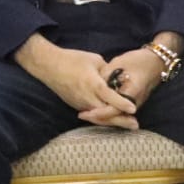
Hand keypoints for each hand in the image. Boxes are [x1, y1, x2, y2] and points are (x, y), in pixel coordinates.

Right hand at [14, 34, 137, 128]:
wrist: (48, 65)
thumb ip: (107, 71)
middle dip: (120, 119)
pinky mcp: (75, 105)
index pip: (109, 96)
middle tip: (135, 124)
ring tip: (128, 124)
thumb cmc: (72, 59)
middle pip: (105, 113)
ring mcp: (79, 102)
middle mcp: (86, 96)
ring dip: (113, 121)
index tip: (133, 109)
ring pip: (98, 116)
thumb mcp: (94, 59)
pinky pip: (91, 114)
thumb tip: (116, 78)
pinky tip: (112, 119)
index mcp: (92, 83)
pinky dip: (102, 118)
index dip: (121, 103)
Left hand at [92, 48, 163, 120]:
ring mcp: (135, 103)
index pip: (114, 109)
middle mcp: (135, 102)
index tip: (86, 112)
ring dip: (102, 115)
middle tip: (81, 115)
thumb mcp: (119, 64)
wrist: (156, 61)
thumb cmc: (138, 61)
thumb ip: (105, 75)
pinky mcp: (133, 101)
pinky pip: (120, 110)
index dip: (99, 112)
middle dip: (98, 117)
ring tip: (85, 113)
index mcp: (132, 93)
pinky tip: (95, 108)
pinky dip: (108, 110)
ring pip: (117, 114)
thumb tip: (92, 84)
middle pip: (115, 116)